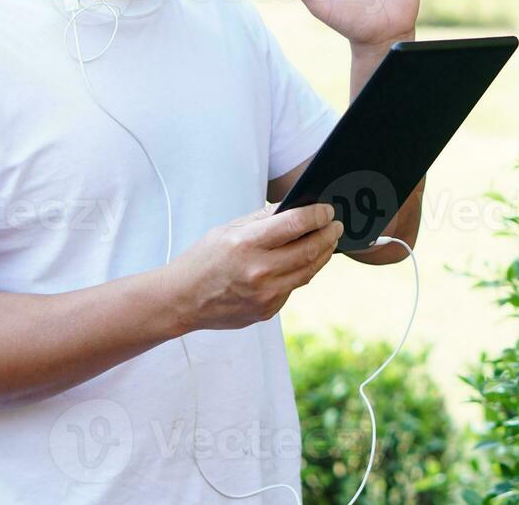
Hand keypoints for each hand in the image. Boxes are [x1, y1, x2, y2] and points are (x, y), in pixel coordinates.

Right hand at [161, 202, 342, 334]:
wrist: (182, 300)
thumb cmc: (203, 259)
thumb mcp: (228, 229)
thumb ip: (263, 219)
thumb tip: (295, 208)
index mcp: (247, 244)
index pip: (295, 224)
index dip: (318, 215)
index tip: (328, 210)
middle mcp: (259, 271)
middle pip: (309, 250)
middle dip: (329, 234)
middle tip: (336, 225)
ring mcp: (265, 295)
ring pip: (308, 271)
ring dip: (323, 254)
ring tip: (328, 241)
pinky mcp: (267, 310)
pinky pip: (293, 287)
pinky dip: (302, 272)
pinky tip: (304, 261)